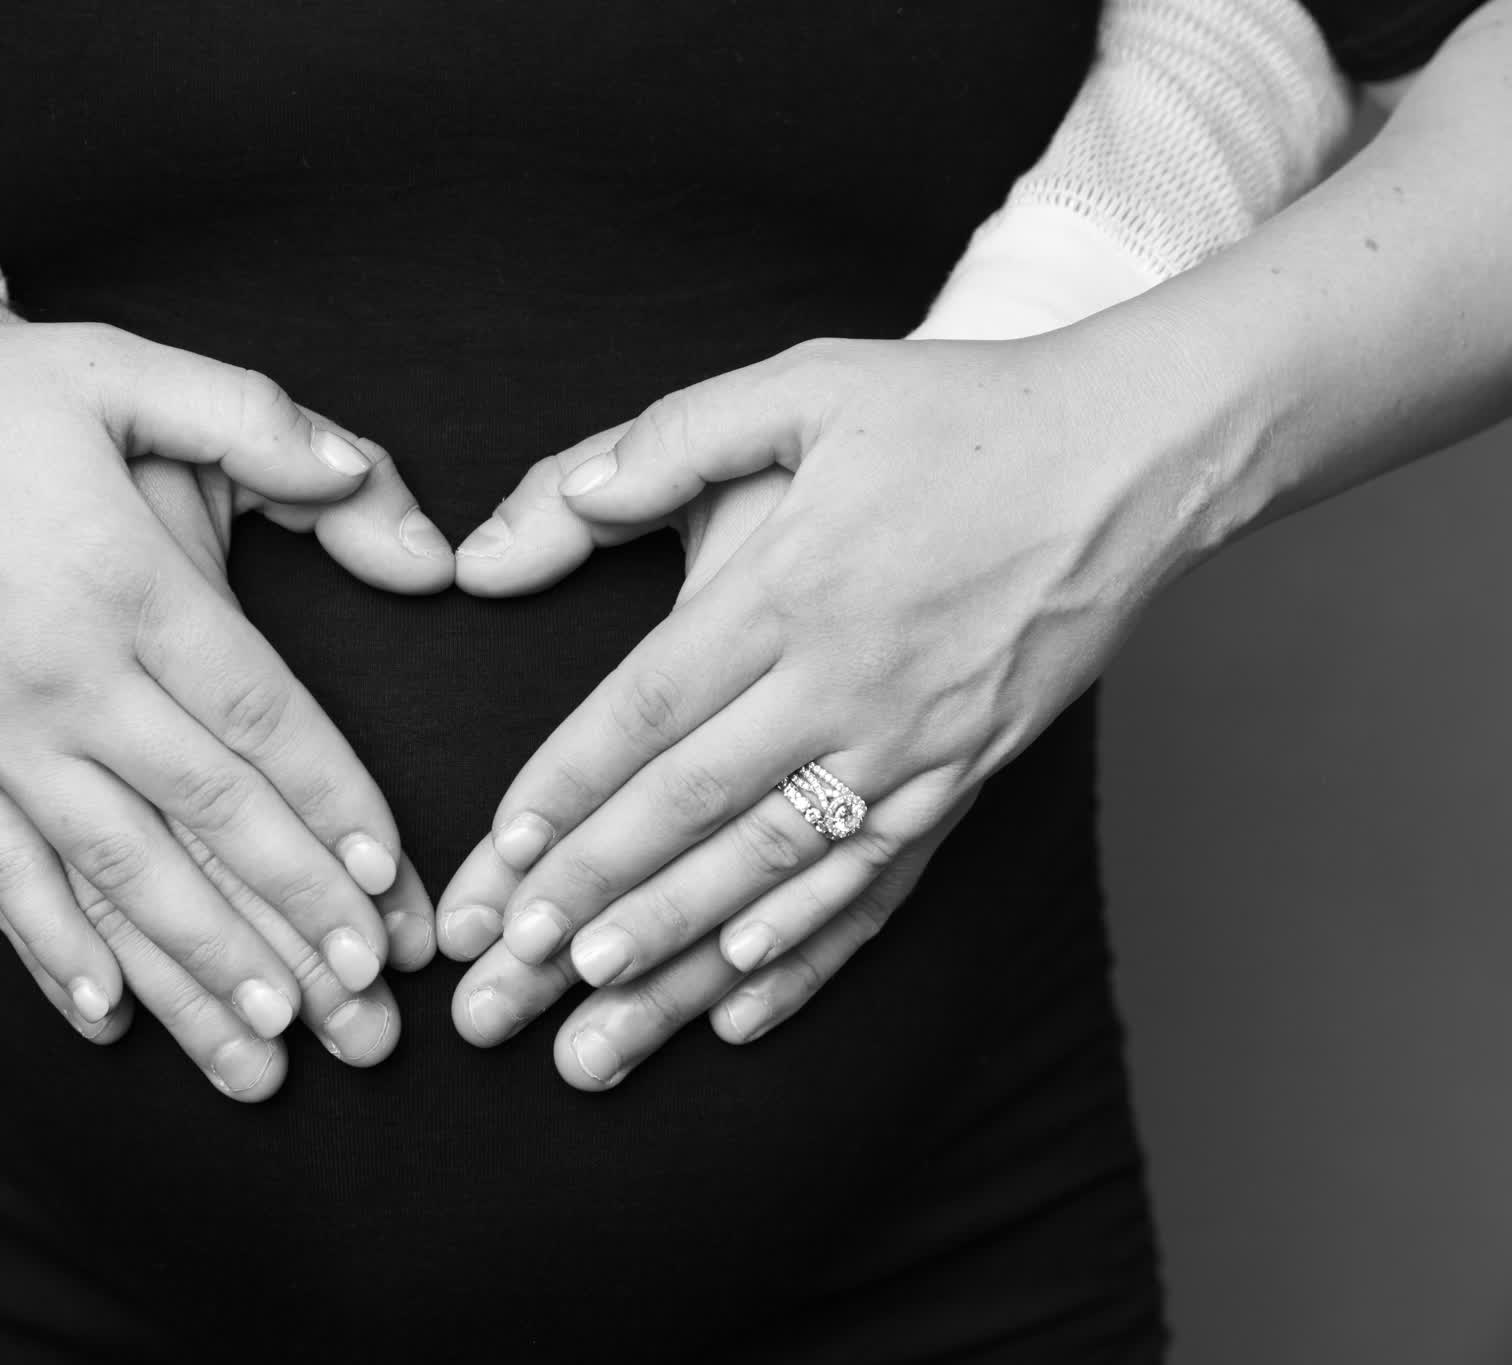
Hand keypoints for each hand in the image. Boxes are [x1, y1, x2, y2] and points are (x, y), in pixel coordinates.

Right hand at [0, 251, 446, 1098]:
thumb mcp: (114, 368)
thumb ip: (250, 416)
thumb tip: (362, 475)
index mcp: (123, 583)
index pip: (259, 717)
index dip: (335, 808)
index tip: (394, 892)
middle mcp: (60, 678)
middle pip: (204, 820)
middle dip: (295, 922)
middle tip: (370, 1012)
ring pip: (111, 877)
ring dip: (196, 973)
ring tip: (271, 1056)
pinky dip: (51, 953)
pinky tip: (107, 1021)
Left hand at [437, 332, 1171, 1087]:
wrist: (1132, 455)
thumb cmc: (955, 414)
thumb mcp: (802, 388)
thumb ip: (664, 442)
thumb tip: (553, 504)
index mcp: (791, 584)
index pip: (648, 707)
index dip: (566, 787)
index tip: (498, 855)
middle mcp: (849, 679)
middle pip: (695, 806)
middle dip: (592, 894)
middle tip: (508, 974)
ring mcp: (916, 742)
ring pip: (774, 868)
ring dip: (678, 949)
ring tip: (594, 1027)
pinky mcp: (968, 777)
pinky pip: (875, 884)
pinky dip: (806, 951)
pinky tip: (741, 1007)